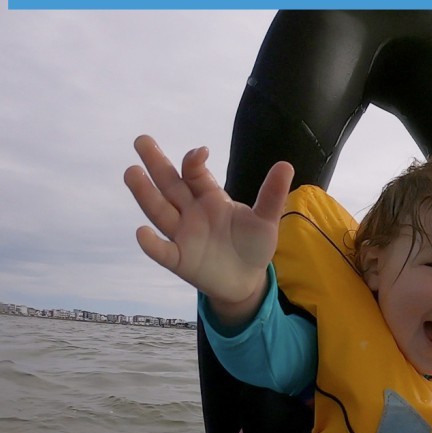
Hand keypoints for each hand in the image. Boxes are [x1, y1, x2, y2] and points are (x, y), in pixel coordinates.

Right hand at [123, 135, 293, 324]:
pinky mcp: (180, 260)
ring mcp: (183, 235)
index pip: (195, 174)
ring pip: (160, 211)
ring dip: (145, 193)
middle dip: (156, 164)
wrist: (248, 280)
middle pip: (170, 185)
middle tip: (142, 140)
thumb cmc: (253, 244)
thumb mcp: (266, 220)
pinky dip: (151, 244)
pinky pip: (163, 251)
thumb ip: (272, 195)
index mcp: (211, 198)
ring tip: (131, 172)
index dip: (194, 162)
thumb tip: (286, 164)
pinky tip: (141, 232)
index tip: (201, 153)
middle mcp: (191, 212)